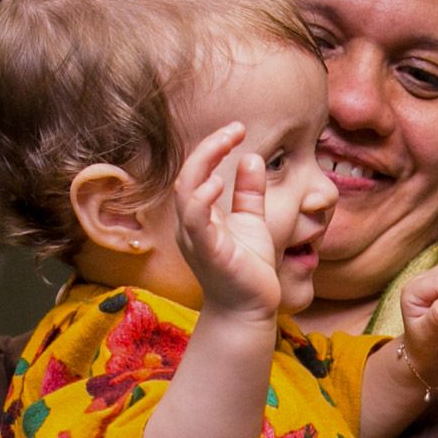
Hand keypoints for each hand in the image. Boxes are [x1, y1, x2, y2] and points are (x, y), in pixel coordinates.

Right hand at [175, 121, 282, 318]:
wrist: (251, 309)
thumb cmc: (249, 269)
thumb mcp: (252, 222)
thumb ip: (249, 193)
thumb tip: (252, 158)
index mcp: (198, 215)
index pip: (197, 171)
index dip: (214, 146)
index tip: (239, 128)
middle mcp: (189, 224)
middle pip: (187, 175)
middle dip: (209, 147)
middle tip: (235, 129)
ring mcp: (195, 238)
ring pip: (185, 193)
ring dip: (203, 165)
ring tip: (226, 144)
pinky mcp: (206, 252)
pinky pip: (195, 220)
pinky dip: (202, 199)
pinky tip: (217, 182)